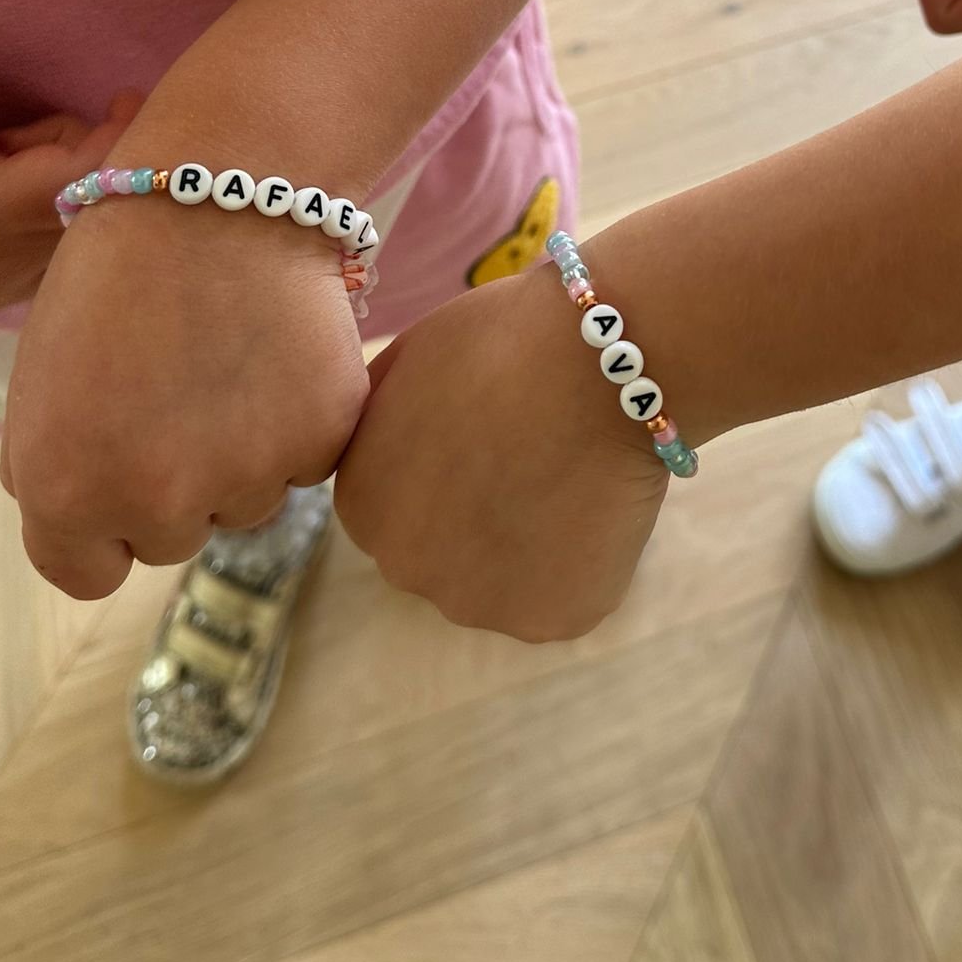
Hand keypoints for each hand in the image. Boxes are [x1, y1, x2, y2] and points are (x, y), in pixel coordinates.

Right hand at [0, 64, 140, 310]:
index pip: (87, 176)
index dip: (122, 137)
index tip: (128, 97)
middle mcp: (17, 253)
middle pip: (100, 193)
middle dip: (85, 149)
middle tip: (16, 132)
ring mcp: (18, 278)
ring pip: (84, 217)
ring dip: (63, 179)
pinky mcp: (9, 290)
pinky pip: (63, 241)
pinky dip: (53, 210)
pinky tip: (4, 194)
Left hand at [2, 198, 368, 598]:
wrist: (216, 193)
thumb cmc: (117, 268)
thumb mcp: (42, 377)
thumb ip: (57, 464)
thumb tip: (94, 510)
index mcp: (67, 491)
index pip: (86, 572)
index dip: (101, 524)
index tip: (119, 473)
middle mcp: (156, 502)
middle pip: (172, 537)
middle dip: (175, 482)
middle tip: (182, 392)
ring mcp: (246, 477)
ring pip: (246, 501)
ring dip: (243, 454)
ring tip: (232, 361)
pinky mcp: (320, 441)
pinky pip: (308, 461)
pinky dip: (301, 420)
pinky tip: (279, 351)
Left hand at [336, 269, 667, 642]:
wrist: (596, 361)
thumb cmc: (502, 341)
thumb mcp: (407, 363)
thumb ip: (380, 422)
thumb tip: (388, 441)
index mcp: (362, 505)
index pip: (397, 508)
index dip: (450, 471)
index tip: (489, 436)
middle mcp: (403, 568)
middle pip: (446, 552)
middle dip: (483, 515)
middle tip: (533, 456)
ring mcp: (476, 603)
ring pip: (506, 582)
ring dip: (534, 542)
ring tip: (570, 474)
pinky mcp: (549, 620)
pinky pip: (565, 595)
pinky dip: (586, 561)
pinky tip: (599, 504)